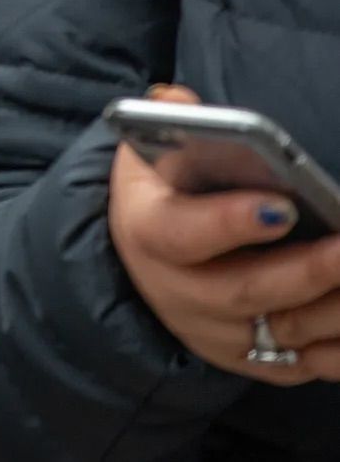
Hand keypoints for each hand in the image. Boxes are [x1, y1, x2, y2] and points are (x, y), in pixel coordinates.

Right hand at [110, 86, 339, 383]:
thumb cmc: (160, 200)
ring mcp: (216, 335)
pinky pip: (306, 365)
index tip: (282, 206)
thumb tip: (179, 102)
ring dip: (335, 307)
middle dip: (307, 270)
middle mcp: (177, 294)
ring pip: (284, 331)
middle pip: (245, 290)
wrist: (145, 268)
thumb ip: (166, 123)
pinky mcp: (252, 362)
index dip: (228, 224)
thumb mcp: (146, 157)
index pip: (180, 233)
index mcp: (148, 234)